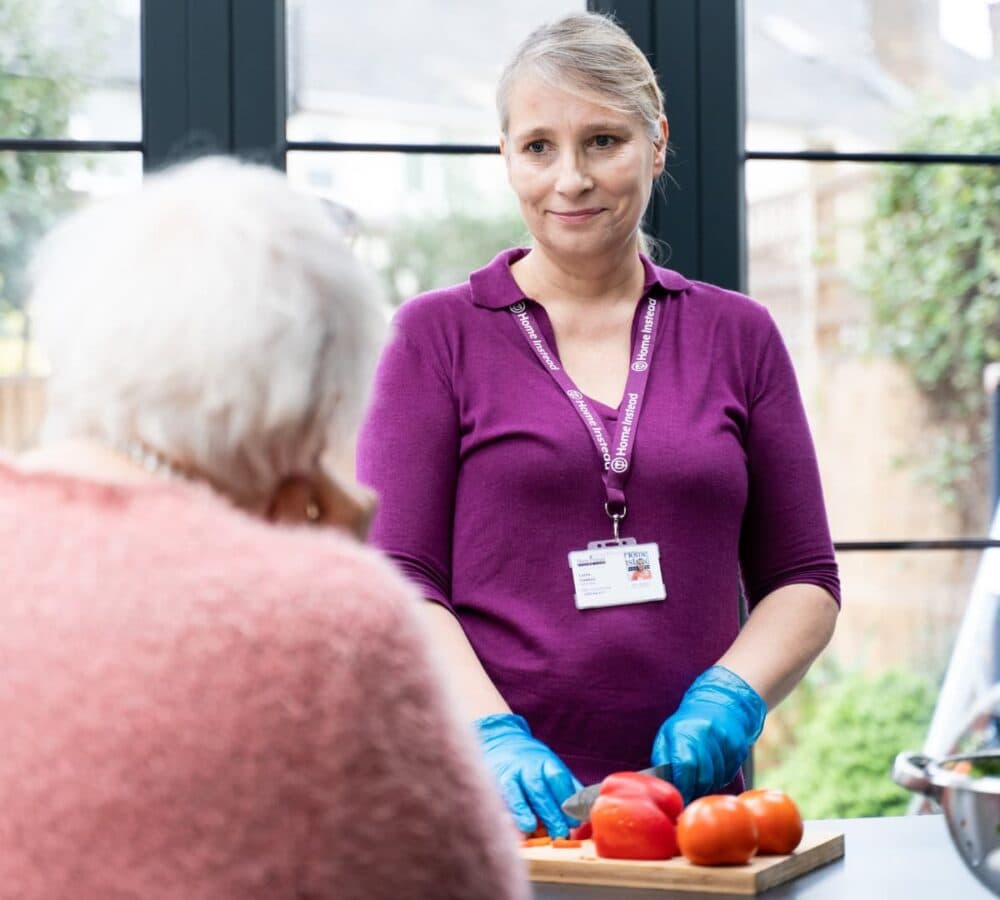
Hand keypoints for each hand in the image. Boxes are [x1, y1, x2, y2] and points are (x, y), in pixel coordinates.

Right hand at [473, 713, 581, 836]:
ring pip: (516, 792)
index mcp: (546, 763)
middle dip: (550, 812)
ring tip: (530, 827)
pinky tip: (509, 825)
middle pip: (539, 789)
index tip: (575, 819)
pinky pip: (500, 798)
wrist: (501, 743)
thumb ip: (569, 788)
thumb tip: (587, 812)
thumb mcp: (552, 767)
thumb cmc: (533, 764)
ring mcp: (510, 775)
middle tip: (560, 832)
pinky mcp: (494, 784)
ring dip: (523, 811)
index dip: (567, 798)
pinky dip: (504, 812)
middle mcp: (527, 767)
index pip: (558, 778)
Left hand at [651, 665, 765, 803]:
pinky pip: (728, 774)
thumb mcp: (668, 732)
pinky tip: (713, 767)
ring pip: (717, 779)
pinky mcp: (739, 749)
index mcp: (686, 731)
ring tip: (699, 776)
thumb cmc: (688, 722)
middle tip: (689, 791)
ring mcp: (726, 742)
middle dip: (694, 789)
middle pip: (703, 777)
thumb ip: (662, 755)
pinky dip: (719, 778)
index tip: (678, 794)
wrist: (721, 703)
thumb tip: (660, 780)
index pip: (685, 766)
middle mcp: (708, 735)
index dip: (682, 784)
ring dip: (707, 784)